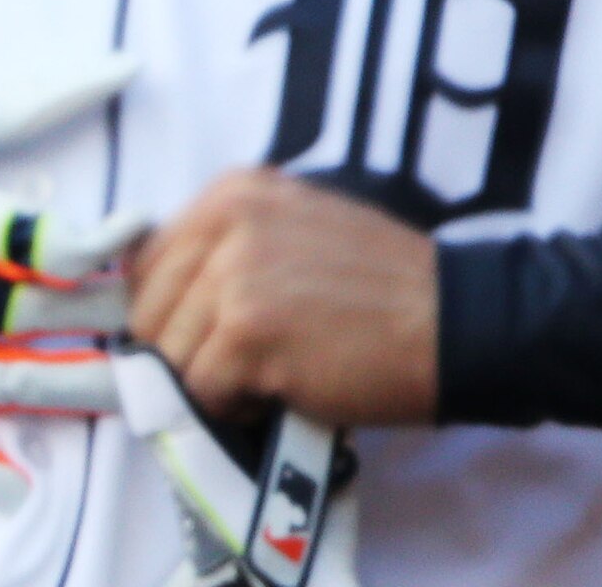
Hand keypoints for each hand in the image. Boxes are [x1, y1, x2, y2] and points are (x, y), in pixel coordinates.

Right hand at [0, 56, 145, 509]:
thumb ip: (9, 99)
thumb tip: (116, 66)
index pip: (37, 238)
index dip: (100, 248)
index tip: (150, 245)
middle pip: (26, 311)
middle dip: (101, 320)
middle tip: (166, 328)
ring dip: (61, 390)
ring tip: (129, 399)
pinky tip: (15, 485)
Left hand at [127, 168, 436, 425]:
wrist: (453, 322)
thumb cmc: (383, 287)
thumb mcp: (297, 231)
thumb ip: (230, 248)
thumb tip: (164, 302)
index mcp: (235, 191)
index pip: (148, 263)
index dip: (168, 314)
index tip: (202, 339)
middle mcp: (227, 220)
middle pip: (149, 313)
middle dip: (185, 354)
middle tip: (243, 367)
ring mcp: (235, 274)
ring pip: (170, 359)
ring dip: (214, 384)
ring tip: (271, 375)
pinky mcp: (247, 332)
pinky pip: (201, 393)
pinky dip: (237, 408)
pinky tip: (283, 392)